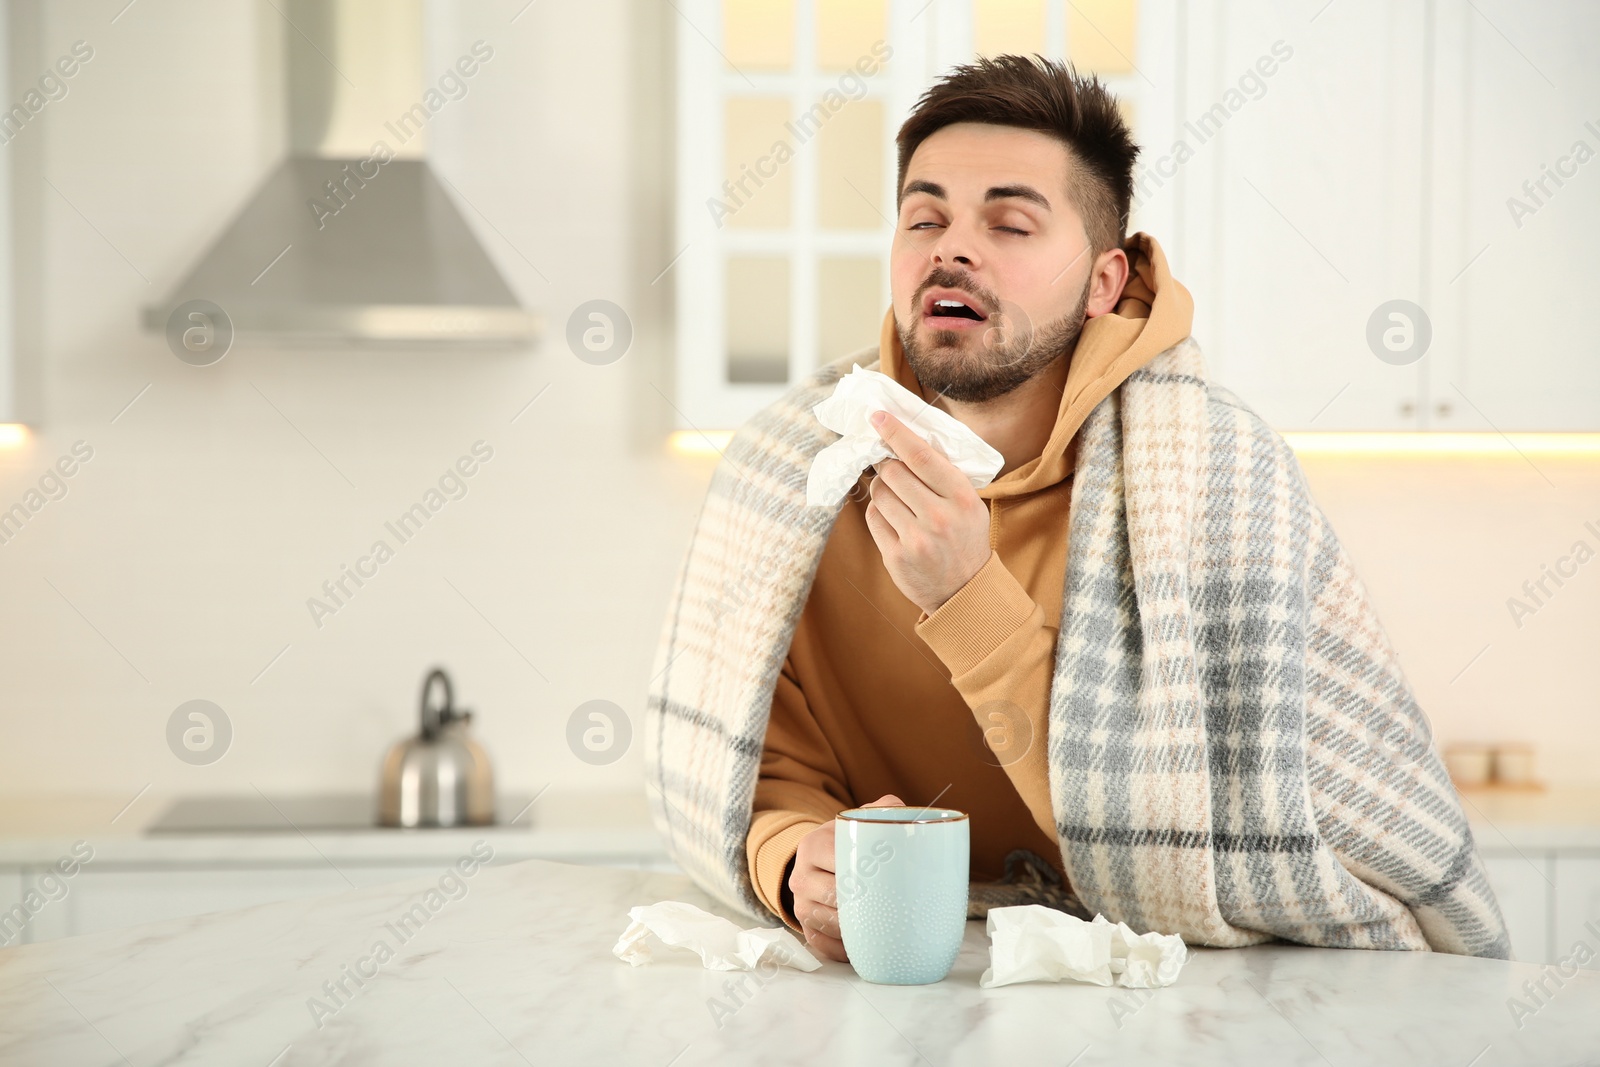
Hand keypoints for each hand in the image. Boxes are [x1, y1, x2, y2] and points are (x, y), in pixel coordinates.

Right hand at [788, 794, 903, 962]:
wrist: (824, 856)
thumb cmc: (852, 840)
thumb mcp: (864, 817)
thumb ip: (886, 810)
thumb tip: (911, 818)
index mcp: (814, 845)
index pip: (841, 865)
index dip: (869, 876)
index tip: (891, 881)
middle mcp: (800, 876)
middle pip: (835, 899)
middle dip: (866, 905)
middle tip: (895, 907)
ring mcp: (800, 904)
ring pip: (829, 924)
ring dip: (857, 930)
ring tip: (885, 927)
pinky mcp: (805, 926)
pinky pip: (823, 944)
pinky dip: (845, 948)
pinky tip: (866, 944)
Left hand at [863, 410, 992, 615]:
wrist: (965, 591)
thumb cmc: (965, 538)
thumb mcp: (969, 504)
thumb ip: (943, 475)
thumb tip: (905, 437)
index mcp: (962, 498)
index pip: (921, 456)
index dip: (896, 432)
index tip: (877, 416)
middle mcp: (939, 518)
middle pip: (893, 472)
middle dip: (887, 464)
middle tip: (890, 464)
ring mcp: (916, 539)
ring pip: (879, 494)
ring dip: (882, 488)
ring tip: (897, 496)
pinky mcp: (896, 556)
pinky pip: (874, 518)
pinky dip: (879, 512)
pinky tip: (895, 518)